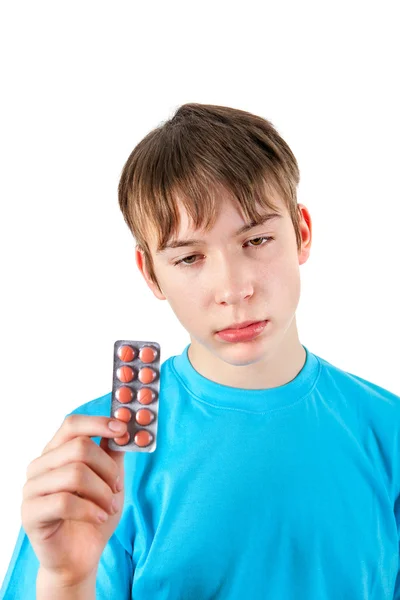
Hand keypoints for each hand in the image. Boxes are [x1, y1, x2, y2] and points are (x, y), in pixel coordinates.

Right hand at [21, 415, 127, 586]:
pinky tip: (99, 518)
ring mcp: (31, 489)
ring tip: (110, 507)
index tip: (122, 430)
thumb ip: (113, 453)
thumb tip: (124, 429)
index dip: (98, 423)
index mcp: (55, 452)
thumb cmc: (93, 515)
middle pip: (79, 447)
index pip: (72, 424)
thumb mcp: (110, 480)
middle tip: (117, 487)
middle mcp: (39, 466)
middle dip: (107, 467)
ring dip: (102, 492)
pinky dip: (90, 510)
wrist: (79, 558)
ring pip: (75, 474)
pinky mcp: (30, 513)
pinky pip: (65, 502)